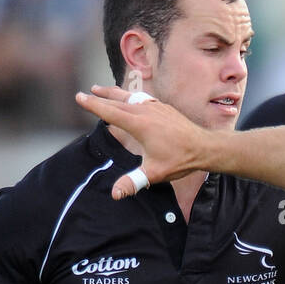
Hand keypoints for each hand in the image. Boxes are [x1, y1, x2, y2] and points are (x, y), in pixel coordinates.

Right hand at [74, 86, 208, 196]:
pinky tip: (130, 98)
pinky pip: (142, 98)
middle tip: (86, 93)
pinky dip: (131, 96)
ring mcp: (156, 107)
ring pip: (130, 97)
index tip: (79, 97)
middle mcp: (145, 111)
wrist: (205, 147)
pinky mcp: (164, 108)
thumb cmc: (181, 160)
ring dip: (115, 93)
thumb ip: (133, 181)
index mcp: (139, 124)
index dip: (93, 105)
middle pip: (117, 101)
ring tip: (102, 89)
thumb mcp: (155, 173)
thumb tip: (115, 194)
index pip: (110, 111)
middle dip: (100, 97)